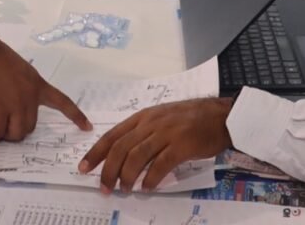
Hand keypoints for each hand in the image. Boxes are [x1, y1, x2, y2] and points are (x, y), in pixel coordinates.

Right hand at [0, 38, 90, 141]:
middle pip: (31, 126)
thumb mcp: (21, 72)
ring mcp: (16, 103)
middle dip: (18, 130)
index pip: (63, 102)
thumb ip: (24, 88)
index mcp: (38, 85)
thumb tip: (16, 105)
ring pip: (17, 133)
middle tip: (4, 126)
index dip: (76, 116)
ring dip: (5, 135)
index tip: (87, 127)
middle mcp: (31, 96)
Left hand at [78, 97, 233, 192]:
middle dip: (108, 170)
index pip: (113, 135)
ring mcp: (166, 133)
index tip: (84, 168)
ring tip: (124, 189)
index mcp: (143, 117)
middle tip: (104, 187)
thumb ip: (143, 132)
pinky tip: (147, 188)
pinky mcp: (182, 145)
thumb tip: (124, 157)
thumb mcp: (161, 118)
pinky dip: (151, 178)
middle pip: (121, 148)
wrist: (220, 115)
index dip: (96, 153)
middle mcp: (151, 123)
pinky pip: (161, 164)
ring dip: (127, 176)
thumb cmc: (191, 118)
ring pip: (137, 156)